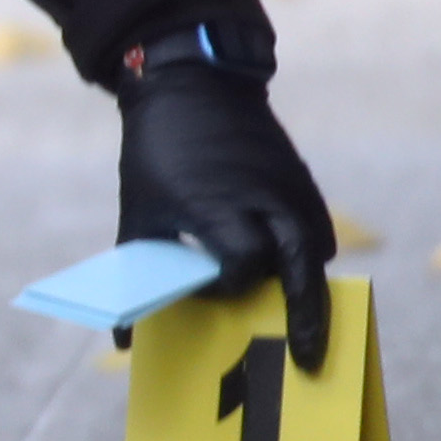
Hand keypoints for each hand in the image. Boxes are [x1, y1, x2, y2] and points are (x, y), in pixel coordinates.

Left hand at [118, 52, 334, 371]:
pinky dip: (311, 256)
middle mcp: (264, 198)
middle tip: (307, 358)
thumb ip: (136, 275)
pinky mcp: (301, 179)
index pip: (242, 264)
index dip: (226, 289)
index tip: (206, 293)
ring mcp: (289, 186)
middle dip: (307, 317)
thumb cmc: (156, 153)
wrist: (192, 82)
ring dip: (312, 287)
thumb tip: (123, 342)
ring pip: (316, 250)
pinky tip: (294, 276)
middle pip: (300, 267)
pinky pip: (316, 229)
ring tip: (305, 326)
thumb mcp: (138, 211)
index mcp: (218, 204)